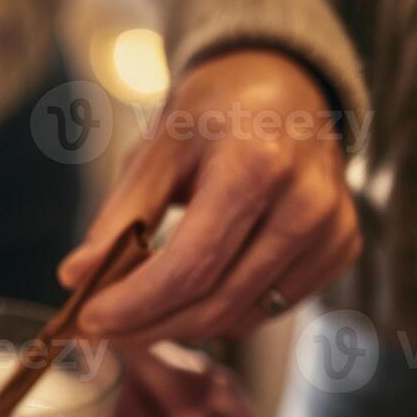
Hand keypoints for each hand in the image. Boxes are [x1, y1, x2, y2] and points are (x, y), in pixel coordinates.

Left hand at [60, 48, 358, 342]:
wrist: (285, 85)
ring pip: (241, 316)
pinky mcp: (341, 249)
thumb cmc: (215, 113)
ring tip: (137, 312)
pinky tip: (191, 294)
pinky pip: (268, 309)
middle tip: (102, 330)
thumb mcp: (158, 148)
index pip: (189, 266)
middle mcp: (305, 203)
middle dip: (148, 326)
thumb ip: (121, 215)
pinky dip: (222, 313)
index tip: (86, 321)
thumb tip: (75, 276)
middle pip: (215, 302)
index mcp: (256, 166)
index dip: (133, 304)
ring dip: (180, 326)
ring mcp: (331, 230)